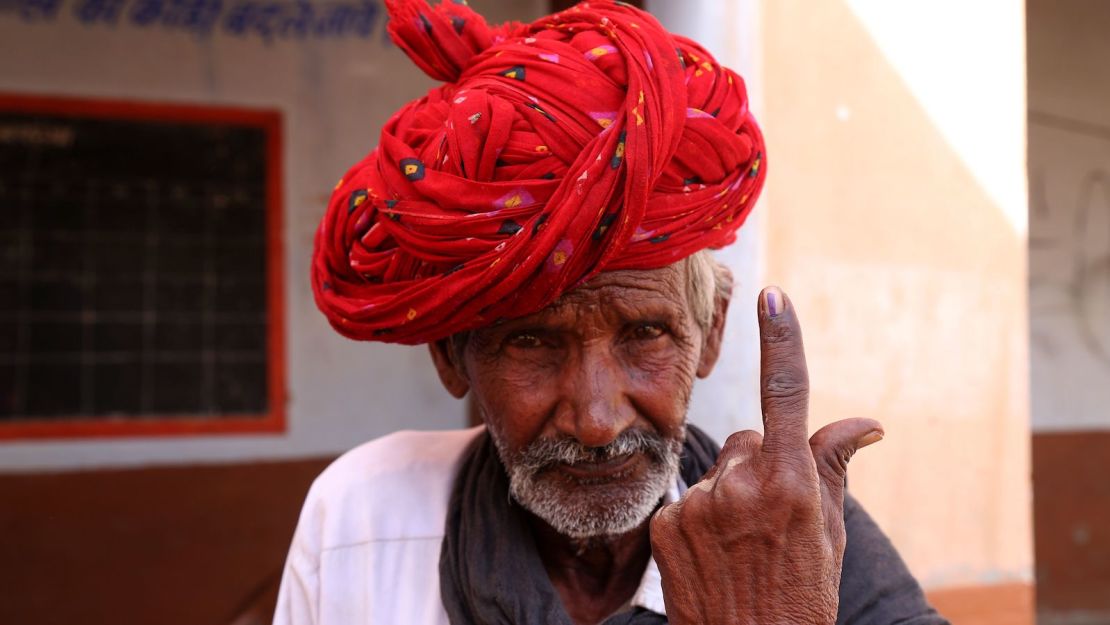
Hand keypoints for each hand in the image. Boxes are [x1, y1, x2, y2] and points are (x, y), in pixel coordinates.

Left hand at [650, 286, 883, 624]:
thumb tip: (866, 423)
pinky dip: (700, 518)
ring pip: (717, 471)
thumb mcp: (831, 533)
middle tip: (773, 518)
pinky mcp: (664, 524)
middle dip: (761, 464)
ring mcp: (697, 506)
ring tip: (742, 546)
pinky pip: (688, 499)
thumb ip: (834, 467)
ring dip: (729, 493)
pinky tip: (714, 555)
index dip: (782, 342)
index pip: (785, 396)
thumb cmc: (802, 596)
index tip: (771, 296)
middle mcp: (740, 487)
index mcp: (789, 485)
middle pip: (747, 440)